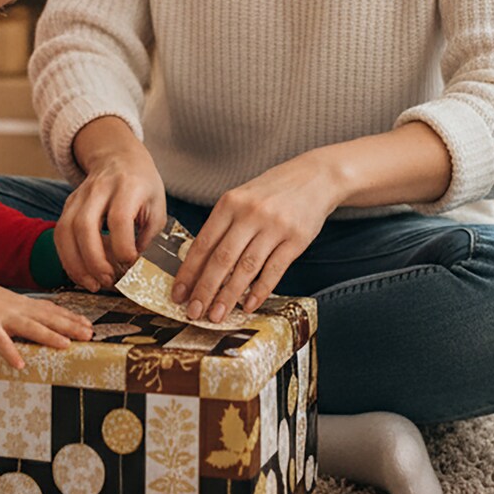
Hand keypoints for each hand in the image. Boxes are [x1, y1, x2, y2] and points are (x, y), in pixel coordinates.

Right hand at [0, 275, 93, 369]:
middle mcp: (14, 308)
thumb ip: (16, 312)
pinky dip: (10, 352)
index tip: (88, 324)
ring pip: (29, 326)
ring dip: (48, 335)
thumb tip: (32, 323)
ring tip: (66, 345)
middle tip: (89, 334)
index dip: (70, 317)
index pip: (50, 309)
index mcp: (19, 303)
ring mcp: (0, 316)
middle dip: (69, 325)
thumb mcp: (0, 303)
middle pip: (47, 317)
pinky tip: (20, 364)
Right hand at [56, 118, 165, 291]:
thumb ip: (149, 236)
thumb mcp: (157, 206)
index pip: (119, 218)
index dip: (124, 247)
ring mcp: (78, 196)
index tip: (132, 265)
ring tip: (93, 284)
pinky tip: (81, 274)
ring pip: (65, 231)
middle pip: (84, 225)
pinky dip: (67, 259)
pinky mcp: (67, 206)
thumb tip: (136, 269)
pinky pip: (60, 235)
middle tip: (108, 281)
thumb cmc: (142, 185)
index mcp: (127, 186)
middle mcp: (99, 189)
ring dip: (76, 264)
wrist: (119, 158)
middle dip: (94, 260)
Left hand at [172, 152, 340, 321]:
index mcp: (230, 203)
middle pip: (222, 259)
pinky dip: (259, 291)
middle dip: (205, 289)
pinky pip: (274, 270)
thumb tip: (198, 265)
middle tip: (193, 312)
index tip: (178, 293)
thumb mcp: (241, 199)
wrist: (315, 177)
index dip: (189, 272)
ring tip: (217, 315)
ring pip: (246, 268)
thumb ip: (222, 226)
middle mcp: (250, 214)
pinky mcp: (296, 239)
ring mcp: (274, 227)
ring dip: (229, 296)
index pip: (203, 243)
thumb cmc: (272, 192)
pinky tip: (248, 305)